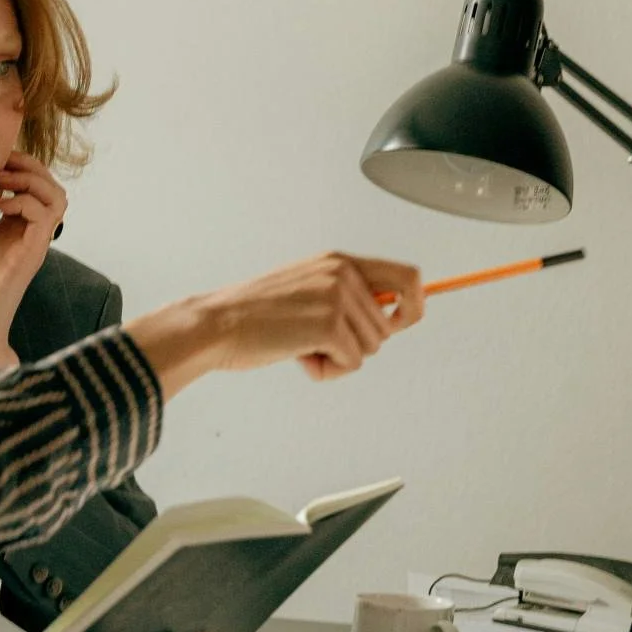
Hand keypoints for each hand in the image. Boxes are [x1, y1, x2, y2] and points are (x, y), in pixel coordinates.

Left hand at [0, 154, 67, 375]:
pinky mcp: (30, 254)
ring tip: (2, 183)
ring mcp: (30, 246)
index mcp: (8, 235)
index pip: (31, 189)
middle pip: (50, 187)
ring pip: (57, 197)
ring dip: (31, 179)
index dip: (16, 167)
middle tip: (0, 165)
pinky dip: (26, 199)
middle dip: (28, 165)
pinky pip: (45, 214)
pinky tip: (0, 204)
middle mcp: (25, 238)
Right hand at [127, 253, 424, 397]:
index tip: (403, 322)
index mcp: (338, 262)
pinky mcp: (330, 324)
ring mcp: (338, 297)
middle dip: (361, 343)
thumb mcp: (306, 290)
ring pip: (372, 347)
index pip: (408, 276)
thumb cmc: (254, 316)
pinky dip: (327, 369)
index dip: (415, 304)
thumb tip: (391, 316)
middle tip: (323, 343)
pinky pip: (352, 363)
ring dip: (339, 357)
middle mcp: (343, 273)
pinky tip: (298, 356)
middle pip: (390, 325)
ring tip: (302, 346)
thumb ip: (344, 296)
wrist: (216, 324)